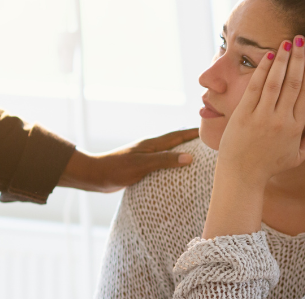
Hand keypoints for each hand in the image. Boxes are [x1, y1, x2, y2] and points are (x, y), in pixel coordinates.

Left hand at [59, 128, 198, 192]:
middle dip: (191, 140)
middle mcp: (150, 148)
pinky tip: (175, 172)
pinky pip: (162, 164)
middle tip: (208, 142)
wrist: (94, 176)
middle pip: (175, 141)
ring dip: (182, 152)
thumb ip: (165, 160)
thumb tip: (189, 157)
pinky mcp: (140, 168)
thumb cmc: (117, 169)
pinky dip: (172, 164)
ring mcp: (145, 157)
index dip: (194, 132)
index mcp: (152, 144)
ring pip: (169, 153)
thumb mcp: (142, 165)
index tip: (210, 129)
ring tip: (197, 156)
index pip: (178, 135)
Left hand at [201, 36, 304, 238]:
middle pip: (293, 83)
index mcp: (296, 128)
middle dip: (298, 58)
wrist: (241, 175)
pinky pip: (255, 88)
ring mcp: (262, 117)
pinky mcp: (244, 115)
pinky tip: (267, 56)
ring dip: (282, 60)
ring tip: (287, 43)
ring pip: (275, 82)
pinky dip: (262, 70)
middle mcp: (281, 120)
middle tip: (301, 39)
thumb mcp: (297, 157)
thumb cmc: (269, 165)